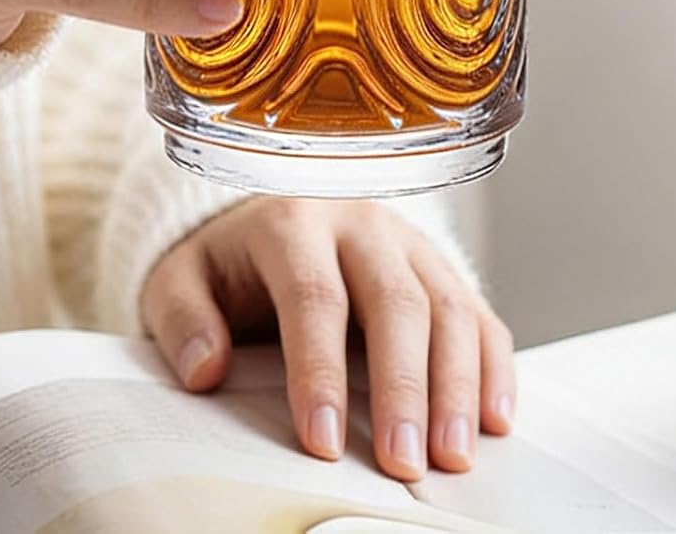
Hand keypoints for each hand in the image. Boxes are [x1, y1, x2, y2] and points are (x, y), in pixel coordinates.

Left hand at [141, 198, 515, 480]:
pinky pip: (479, 310)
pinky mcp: (439, 266)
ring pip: (448, 304)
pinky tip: (495, 418)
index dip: (319, 370)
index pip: (313, 295)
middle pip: (395, 300)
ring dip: (457, 384)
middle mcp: (358, 222)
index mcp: (291, 221)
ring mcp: (407, 241)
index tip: (321, 440)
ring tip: (454, 455)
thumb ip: (183, 318)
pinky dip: (494, 364)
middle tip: (404, 462)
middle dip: (403, 387)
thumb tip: (206, 369)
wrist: (271, 213)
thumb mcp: (181, 277)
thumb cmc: (229, 262)